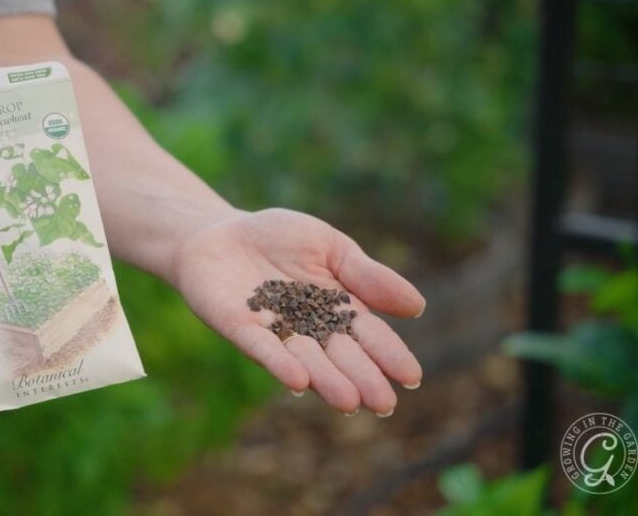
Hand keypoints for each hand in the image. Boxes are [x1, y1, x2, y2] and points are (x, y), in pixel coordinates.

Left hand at [171, 208, 424, 415]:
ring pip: (305, 360)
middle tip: (384, 404)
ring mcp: (275, 332)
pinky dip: (280, 364)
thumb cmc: (279, 239)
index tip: (411, 377)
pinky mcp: (240, 329)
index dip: (389, 356)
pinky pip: (261, 348)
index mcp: (338, 310)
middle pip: (340, 356)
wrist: (219, 232)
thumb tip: (418, 306)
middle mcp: (309, 329)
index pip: (369, 336)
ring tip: (348, 402)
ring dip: (326, 381)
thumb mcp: (330, 247)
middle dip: (362, 378)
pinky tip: (299, 381)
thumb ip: (367, 276)